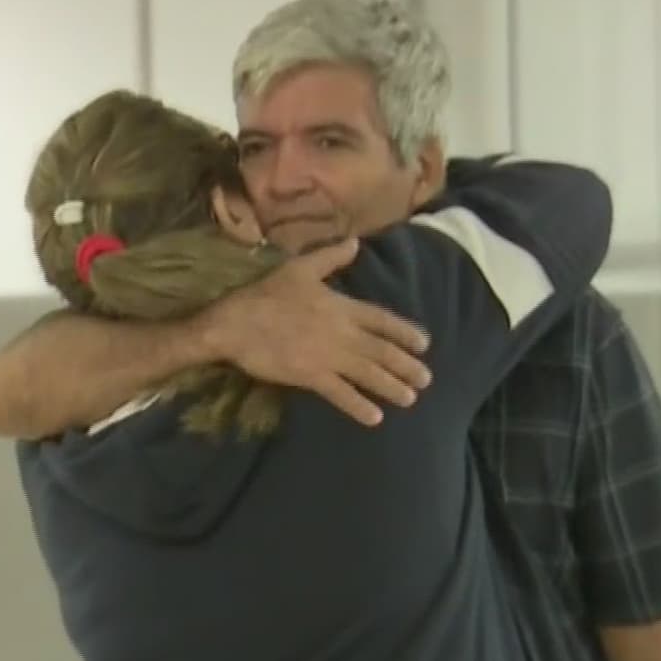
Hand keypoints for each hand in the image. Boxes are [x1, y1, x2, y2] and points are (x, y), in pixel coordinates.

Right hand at [198, 238, 431, 425]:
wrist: (233, 323)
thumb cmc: (264, 294)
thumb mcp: (299, 268)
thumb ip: (331, 257)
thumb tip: (355, 242)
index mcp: (340, 305)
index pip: (381, 319)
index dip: (404, 331)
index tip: (424, 343)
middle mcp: (341, 332)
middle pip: (381, 350)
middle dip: (405, 365)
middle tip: (426, 379)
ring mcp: (327, 356)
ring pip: (368, 373)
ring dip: (391, 386)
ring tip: (410, 399)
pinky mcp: (310, 376)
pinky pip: (340, 394)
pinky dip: (358, 406)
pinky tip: (375, 417)